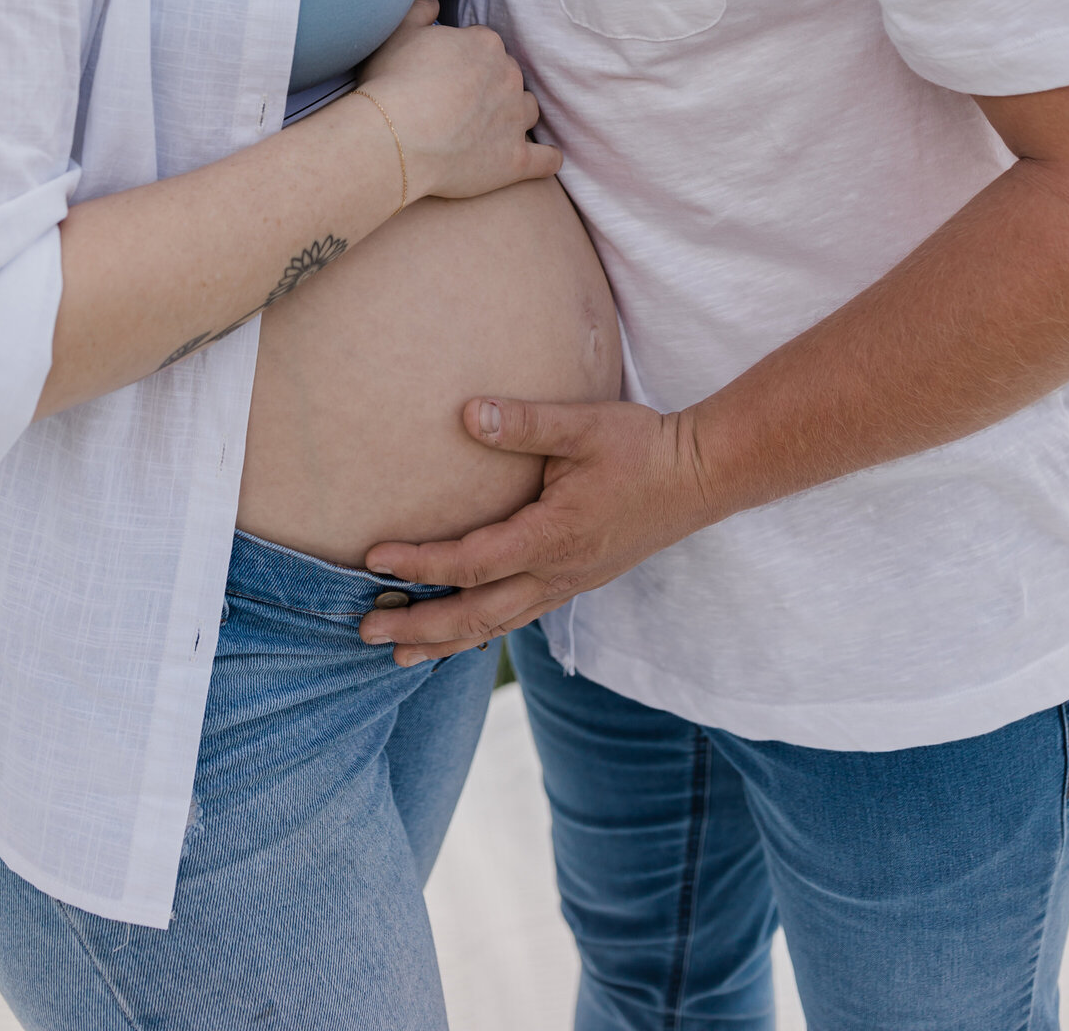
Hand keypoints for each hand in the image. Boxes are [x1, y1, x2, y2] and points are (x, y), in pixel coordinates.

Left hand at [357, 394, 717, 662]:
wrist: (701, 477)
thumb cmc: (642, 448)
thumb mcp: (582, 425)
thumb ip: (523, 422)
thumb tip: (465, 413)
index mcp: (552, 538)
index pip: (472, 562)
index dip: (420, 563)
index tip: (374, 559)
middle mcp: (557, 574)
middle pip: (476, 615)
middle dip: (420, 627)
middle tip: (367, 634)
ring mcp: (569, 584)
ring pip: (498, 625)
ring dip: (446, 640)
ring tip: (400, 654)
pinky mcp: (578, 581)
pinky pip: (520, 616)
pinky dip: (483, 630)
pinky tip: (462, 634)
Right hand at [358, 0, 562, 203]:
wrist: (396, 137)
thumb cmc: (392, 82)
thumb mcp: (397, 32)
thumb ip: (419, 9)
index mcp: (485, 44)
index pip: (486, 46)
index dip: (466, 60)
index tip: (447, 75)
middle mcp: (509, 77)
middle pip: (509, 77)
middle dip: (492, 87)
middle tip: (462, 104)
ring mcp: (515, 119)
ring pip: (528, 111)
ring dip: (515, 116)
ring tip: (492, 129)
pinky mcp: (516, 160)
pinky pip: (547, 159)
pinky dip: (546, 159)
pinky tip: (541, 160)